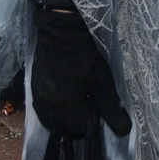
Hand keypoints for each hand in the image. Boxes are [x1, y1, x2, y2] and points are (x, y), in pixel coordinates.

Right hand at [31, 7, 131, 137]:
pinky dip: (54, 111)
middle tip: (91, 109)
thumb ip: (111, 108)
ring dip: (64, 119)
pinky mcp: (34, 87)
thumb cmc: (86, 53)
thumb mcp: (103, 80)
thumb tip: (123, 131)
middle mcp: (47, 106)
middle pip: (62, 128)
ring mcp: (37, 96)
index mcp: (64, 106)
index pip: (79, 129)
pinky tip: (65, 97)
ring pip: (50, 121)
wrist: (63, 28)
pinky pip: (42, 109)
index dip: (92, 123)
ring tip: (79, 104)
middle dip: (77, 125)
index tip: (100, 110)